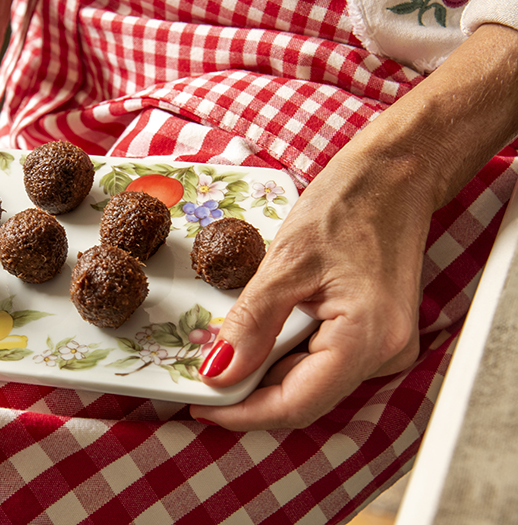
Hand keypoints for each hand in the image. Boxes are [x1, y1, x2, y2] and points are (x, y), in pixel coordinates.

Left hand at [190, 23, 517, 429]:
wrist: (392, 176)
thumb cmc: (347, 204)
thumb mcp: (285, 262)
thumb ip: (251, 324)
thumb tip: (219, 373)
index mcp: (368, 338)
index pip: (296, 405)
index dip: (242, 413)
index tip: (199, 405)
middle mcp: (385, 354)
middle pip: (304, 398)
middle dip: (249, 392)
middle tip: (202, 374)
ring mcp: (385, 347)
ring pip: (311, 382)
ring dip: (265, 372)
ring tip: (225, 348)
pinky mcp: (375, 336)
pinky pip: (322, 362)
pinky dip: (285, 354)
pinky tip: (260, 334)